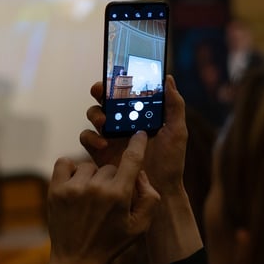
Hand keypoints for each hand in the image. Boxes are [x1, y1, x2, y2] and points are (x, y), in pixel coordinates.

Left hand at [37, 132, 160, 263]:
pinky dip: (70, 170)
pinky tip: (76, 184)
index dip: (138, 144)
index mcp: (119, 195)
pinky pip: (65, 163)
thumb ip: (150, 198)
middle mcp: (96, 188)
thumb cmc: (111, 243)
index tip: (140, 134)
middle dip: (112, 179)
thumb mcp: (140, 226)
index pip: (132, 158)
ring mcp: (73, 188)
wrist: (77, 260)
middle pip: (110, 167)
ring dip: (92, 177)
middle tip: (108, 199)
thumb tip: (141, 173)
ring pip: (89, 166)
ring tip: (91, 197)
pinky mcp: (56, 190)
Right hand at [80, 75, 188, 196]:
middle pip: (105, 99)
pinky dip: (91, 137)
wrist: (160, 189)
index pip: (125, 90)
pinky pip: (86, 138)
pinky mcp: (99, 152)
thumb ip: (174, 105)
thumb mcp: (177, 130)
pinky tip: (103, 142)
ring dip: (95, 113)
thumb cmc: (171, 161)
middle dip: (100, 91)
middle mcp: (122, 121)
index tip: (115, 73)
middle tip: (101, 92)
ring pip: (93, 115)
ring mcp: (110, 135)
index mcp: (139, 113)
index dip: (117, 79)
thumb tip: (168, 78)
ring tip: (104, 121)